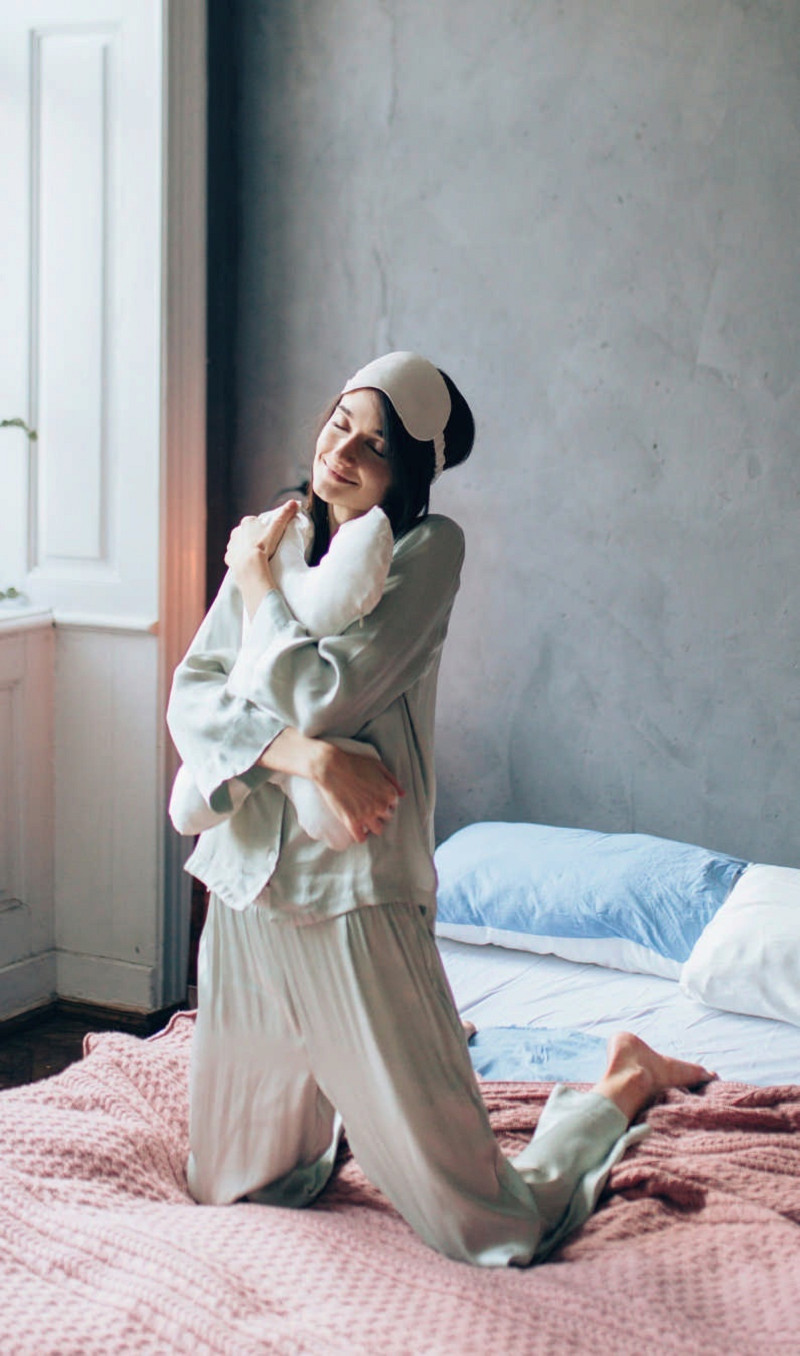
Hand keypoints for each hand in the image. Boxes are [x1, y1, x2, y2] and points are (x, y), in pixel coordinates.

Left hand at [225, 500, 297, 615]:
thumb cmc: (263, 545)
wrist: (249, 565)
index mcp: (247, 522)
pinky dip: (241, 559)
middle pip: (247, 533)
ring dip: (247, 548)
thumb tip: (295, 502)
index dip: (264, 529)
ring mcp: (231, 545)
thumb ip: (285, 514)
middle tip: (265, 547)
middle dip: (254, 538)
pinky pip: (235, 557)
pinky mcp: (228, 557)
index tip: (270, 537)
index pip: (256, 522)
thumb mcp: (277, 527)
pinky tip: (249, 563)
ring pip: (240, 544)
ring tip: (258, 556)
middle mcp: (236, 531)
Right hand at [312, 743, 403, 845]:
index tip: (376, 800)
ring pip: (377, 830)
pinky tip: (358, 831)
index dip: (385, 802)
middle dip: (380, 813)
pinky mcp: (352, 821)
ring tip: (365, 820)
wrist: (331, 767)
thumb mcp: (377, 765)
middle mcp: (380, 806)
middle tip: (368, 808)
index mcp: (389, 793)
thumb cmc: (354, 763)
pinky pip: (361, 838)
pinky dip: (360, 836)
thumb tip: (403, 793)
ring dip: (373, 826)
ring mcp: (367, 815)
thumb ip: (392, 780)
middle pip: (387, 818)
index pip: (393, 805)